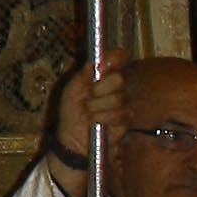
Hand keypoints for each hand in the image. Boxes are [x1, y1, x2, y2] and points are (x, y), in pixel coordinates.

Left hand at [47, 58, 124, 187]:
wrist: (72, 137)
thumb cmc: (71, 112)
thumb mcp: (71, 91)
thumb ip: (82, 76)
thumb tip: (93, 62)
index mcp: (102, 75)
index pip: (117, 59)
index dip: (115, 58)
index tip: (105, 64)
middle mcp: (115, 87)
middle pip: (119, 78)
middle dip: (101, 88)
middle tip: (89, 96)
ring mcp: (123, 103)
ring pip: (118, 98)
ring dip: (98, 107)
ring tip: (88, 113)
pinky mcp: (126, 119)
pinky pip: (121, 114)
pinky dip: (104, 118)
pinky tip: (96, 122)